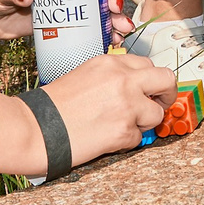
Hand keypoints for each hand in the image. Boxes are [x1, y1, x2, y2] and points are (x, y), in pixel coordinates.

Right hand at [38, 52, 179, 165]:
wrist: (36, 128)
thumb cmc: (54, 106)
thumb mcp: (85, 76)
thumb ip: (113, 78)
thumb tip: (136, 89)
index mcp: (111, 62)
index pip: (148, 64)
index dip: (151, 80)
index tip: (150, 90)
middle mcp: (123, 79)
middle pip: (167, 79)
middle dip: (167, 94)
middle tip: (160, 105)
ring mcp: (126, 104)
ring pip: (157, 114)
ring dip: (144, 123)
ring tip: (120, 127)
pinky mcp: (124, 130)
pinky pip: (139, 138)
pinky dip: (126, 141)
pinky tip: (106, 138)